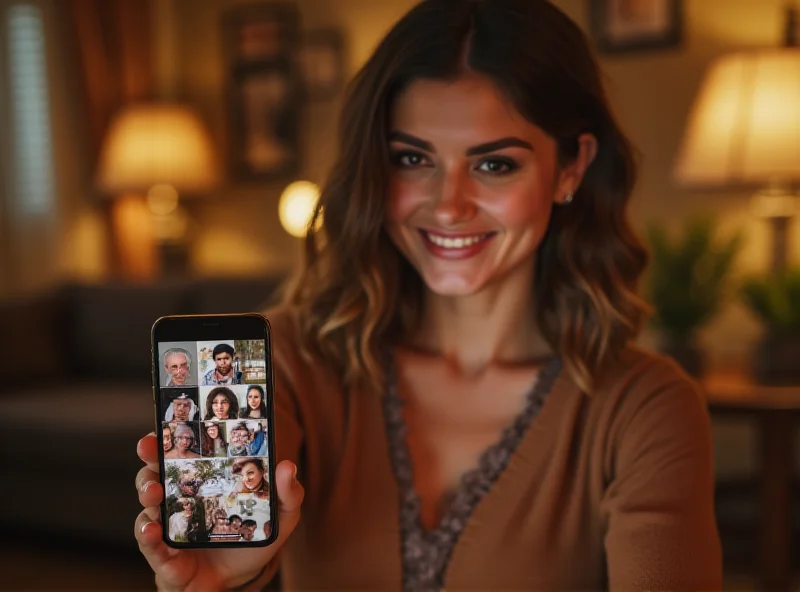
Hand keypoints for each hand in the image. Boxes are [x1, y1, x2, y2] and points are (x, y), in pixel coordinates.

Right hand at [135, 433, 303, 590]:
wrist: (237, 582)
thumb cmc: (252, 540)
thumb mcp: (279, 515)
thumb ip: (287, 493)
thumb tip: (287, 467)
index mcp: (205, 479)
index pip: (185, 452)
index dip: (172, 437)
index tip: (166, 425)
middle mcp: (181, 497)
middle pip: (158, 470)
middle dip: (151, 457)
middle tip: (150, 448)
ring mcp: (169, 523)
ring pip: (148, 501)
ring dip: (146, 491)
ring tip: (153, 491)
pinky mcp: (163, 553)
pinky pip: (149, 541)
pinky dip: (146, 533)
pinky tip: (152, 528)